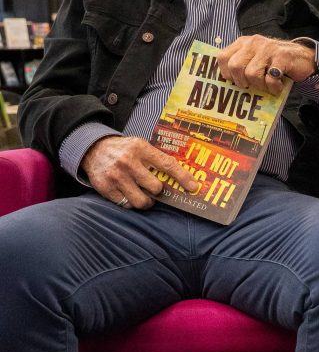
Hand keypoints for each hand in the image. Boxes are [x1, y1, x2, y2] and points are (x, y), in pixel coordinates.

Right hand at [82, 136, 201, 210]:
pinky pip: (127, 205)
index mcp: (140, 148)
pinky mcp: (106, 188)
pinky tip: (128, 193)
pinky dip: (131, 202)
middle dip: (158, 190)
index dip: (183, 177)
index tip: (193, 187)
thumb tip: (182, 177)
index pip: (167, 164)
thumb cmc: (123, 150)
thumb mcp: (140, 146)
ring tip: (143, 194)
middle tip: (154, 187)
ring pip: (142, 201)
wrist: (92, 149)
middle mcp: (128, 162)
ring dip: (147, 201)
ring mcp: (116, 176)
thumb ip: (157, 158)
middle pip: (156, 187)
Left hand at [217, 35, 315, 93]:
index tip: (237, 81)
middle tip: (252, 85)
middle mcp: (253, 42)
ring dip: (260, 86)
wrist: (304, 59)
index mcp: (243, 43)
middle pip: (234, 66)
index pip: (222, 57)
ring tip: (268, 85)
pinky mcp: (282, 56)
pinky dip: (274, 87)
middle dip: (242, 82)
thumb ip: (241, 65)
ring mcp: (268, 48)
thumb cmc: (276, 63)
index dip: (226, 73)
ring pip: (252, 74)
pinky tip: (278, 85)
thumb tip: (227, 83)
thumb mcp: (255, 59)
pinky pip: (270, 78)